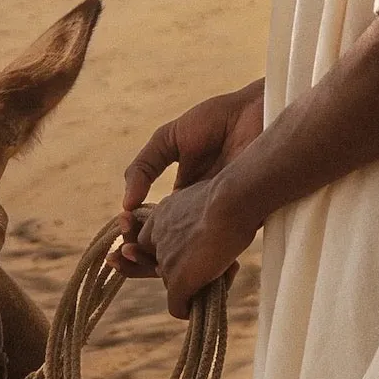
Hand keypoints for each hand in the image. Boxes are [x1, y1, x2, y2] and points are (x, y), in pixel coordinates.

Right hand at [117, 81, 264, 274]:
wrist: (257, 113)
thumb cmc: (217, 120)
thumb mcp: (169, 139)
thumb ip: (144, 166)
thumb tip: (127, 204)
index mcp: (184, 194)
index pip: (156, 225)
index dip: (137, 235)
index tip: (121, 240)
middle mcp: (201, 210)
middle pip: (171, 244)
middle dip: (147, 255)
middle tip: (125, 259)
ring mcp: (223, 218)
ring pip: (195, 253)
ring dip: (171, 263)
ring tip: (151, 265)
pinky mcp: (248, 221)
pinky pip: (226, 250)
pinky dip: (207, 260)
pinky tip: (185, 258)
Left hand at [119, 181, 254, 320]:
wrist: (233, 200)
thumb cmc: (231, 196)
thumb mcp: (207, 202)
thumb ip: (199, 217)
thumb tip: (210, 233)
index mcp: (162, 215)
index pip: (151, 242)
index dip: (171, 250)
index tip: (190, 248)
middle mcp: (157, 237)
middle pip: (162, 264)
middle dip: (182, 268)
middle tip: (210, 261)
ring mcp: (166, 260)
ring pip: (174, 284)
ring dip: (194, 284)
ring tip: (223, 272)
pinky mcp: (178, 279)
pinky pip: (177, 306)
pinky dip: (187, 309)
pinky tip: (202, 305)